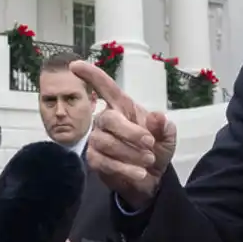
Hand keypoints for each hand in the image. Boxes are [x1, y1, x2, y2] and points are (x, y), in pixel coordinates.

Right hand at [72, 61, 177, 208]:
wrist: (152, 177)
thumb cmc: (156, 149)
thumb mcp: (167, 137)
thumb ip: (164, 127)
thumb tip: (157, 116)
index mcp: (123, 107)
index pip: (105, 87)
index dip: (91, 75)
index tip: (75, 65)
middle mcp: (106, 119)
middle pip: (108, 118)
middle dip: (131, 132)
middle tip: (150, 143)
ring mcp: (97, 139)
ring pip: (105, 142)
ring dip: (130, 152)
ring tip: (148, 160)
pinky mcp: (94, 159)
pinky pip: (103, 161)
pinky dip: (123, 168)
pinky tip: (138, 173)